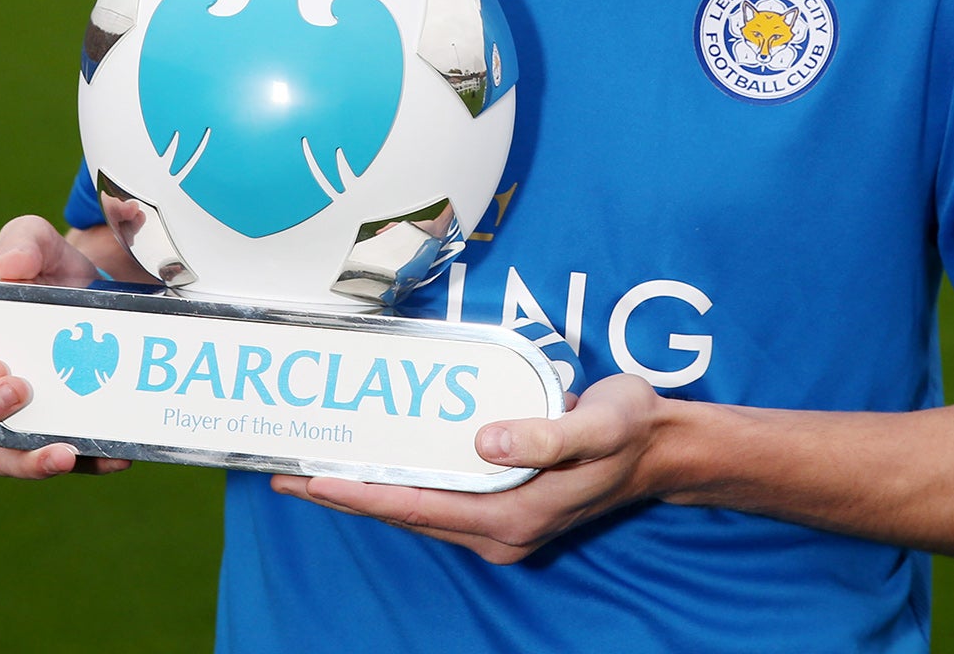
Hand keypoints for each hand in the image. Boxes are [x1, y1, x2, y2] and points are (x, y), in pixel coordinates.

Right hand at [0, 214, 130, 478]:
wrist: (90, 299)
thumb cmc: (45, 271)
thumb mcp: (38, 242)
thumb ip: (23, 240)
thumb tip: (13, 267)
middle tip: (22, 393)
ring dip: (23, 460)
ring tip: (63, 454)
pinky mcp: (31, 438)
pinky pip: (45, 460)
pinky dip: (79, 464)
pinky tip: (113, 458)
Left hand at [270, 374, 666, 562]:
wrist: (663, 447)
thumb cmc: (630, 430)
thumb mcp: (595, 424)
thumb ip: (540, 433)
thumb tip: (483, 442)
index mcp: (513, 517)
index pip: (417, 506)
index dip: (360, 493)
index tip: (311, 479)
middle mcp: (500, 529)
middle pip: (406, 512)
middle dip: (349, 494)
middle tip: (289, 472)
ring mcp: (503, 523)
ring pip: (419, 508)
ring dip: (370, 490)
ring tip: (319, 469)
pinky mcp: (506, 507)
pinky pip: (439, 497)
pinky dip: (403, 482)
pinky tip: (381, 462)